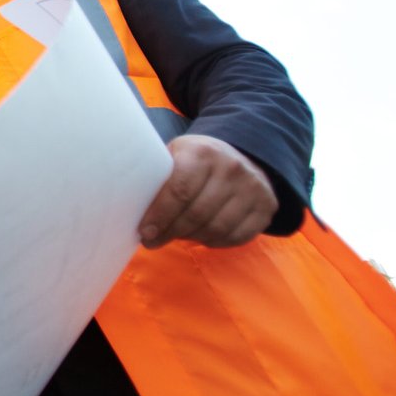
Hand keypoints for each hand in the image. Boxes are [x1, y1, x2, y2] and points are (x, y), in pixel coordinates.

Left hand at [138, 134, 276, 248]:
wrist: (242, 155)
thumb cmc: (197, 159)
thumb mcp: (176, 154)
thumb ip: (159, 175)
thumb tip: (129, 205)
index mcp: (203, 153)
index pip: (180, 190)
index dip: (160, 215)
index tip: (144, 232)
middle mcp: (232, 169)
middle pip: (197, 214)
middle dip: (170, 232)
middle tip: (152, 240)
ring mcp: (254, 189)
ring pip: (216, 229)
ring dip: (191, 238)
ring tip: (175, 236)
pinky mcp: (266, 208)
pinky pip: (236, 237)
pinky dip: (213, 242)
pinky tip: (199, 237)